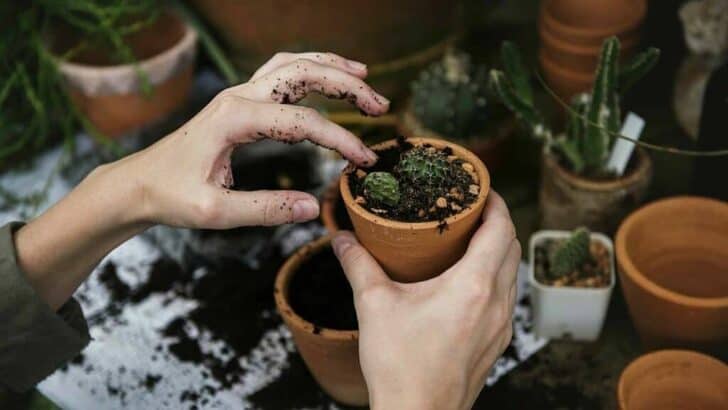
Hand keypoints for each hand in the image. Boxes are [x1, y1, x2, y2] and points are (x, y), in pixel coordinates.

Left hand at [108, 51, 388, 228]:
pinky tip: (327, 76)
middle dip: (347, 85)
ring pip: (292, 65)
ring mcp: (238, 94)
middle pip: (303, 74)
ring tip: (364, 77)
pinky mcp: (239, 102)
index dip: (340, 140)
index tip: (364, 161)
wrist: (138, 183)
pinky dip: (310, 70)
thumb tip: (313, 207)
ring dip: (331, 68)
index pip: (303, 122)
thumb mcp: (215, 212)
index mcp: (234, 119)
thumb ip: (265, 209)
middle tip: (380, 105)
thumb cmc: (171, 196)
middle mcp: (238, 97)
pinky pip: (280, 73)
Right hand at [332, 192, 519, 409]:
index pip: (501, 228)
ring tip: (469, 240)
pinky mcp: (497, 343)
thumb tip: (342, 239)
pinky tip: (468, 281)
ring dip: (498, 250)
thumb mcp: (373, 305)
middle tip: (470, 209)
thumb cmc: (400, 366)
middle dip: (497, 221)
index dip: (495, 202)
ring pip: (512, 273)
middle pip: (512, 247)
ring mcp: (501, 326)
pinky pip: (507, 297)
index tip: (481, 188)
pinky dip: (496, 277)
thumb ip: (358, 265)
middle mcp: (497, 303)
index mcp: (473, 285)